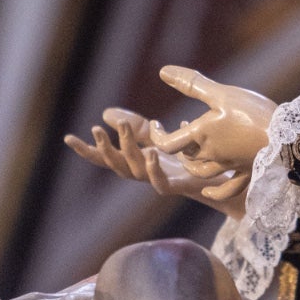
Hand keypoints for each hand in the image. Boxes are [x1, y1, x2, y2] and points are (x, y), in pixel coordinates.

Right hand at [64, 108, 248, 214]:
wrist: (230, 181)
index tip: (68, 138)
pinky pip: (162, 183)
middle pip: (118, 166)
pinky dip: (154, 169)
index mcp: (142, 162)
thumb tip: (108, 112)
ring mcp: (164, 182)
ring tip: (119, 130)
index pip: (110, 157)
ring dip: (126, 152)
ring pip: (136, 173)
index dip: (90, 150)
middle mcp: (149, 175)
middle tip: (95, 129)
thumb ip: (139, 127)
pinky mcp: (182, 187)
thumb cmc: (197, 159)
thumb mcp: (163, 138)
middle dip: (105, 149)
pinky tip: (152, 153)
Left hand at [150, 67, 274, 191]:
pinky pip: (227, 188)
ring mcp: (229, 165)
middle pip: (184, 156)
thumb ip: (192, 83)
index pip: (167, 143)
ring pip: (201, 172)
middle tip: (179, 125)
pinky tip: (208, 190)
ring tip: (189, 152)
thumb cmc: (252, 113)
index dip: (156, 135)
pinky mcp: (247, 171)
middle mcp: (211, 154)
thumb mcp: (221, 93)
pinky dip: (215, 191)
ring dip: (190, 164)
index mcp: (201, 135)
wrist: (287, 138)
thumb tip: (163, 72)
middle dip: (176, 143)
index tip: (155, 123)